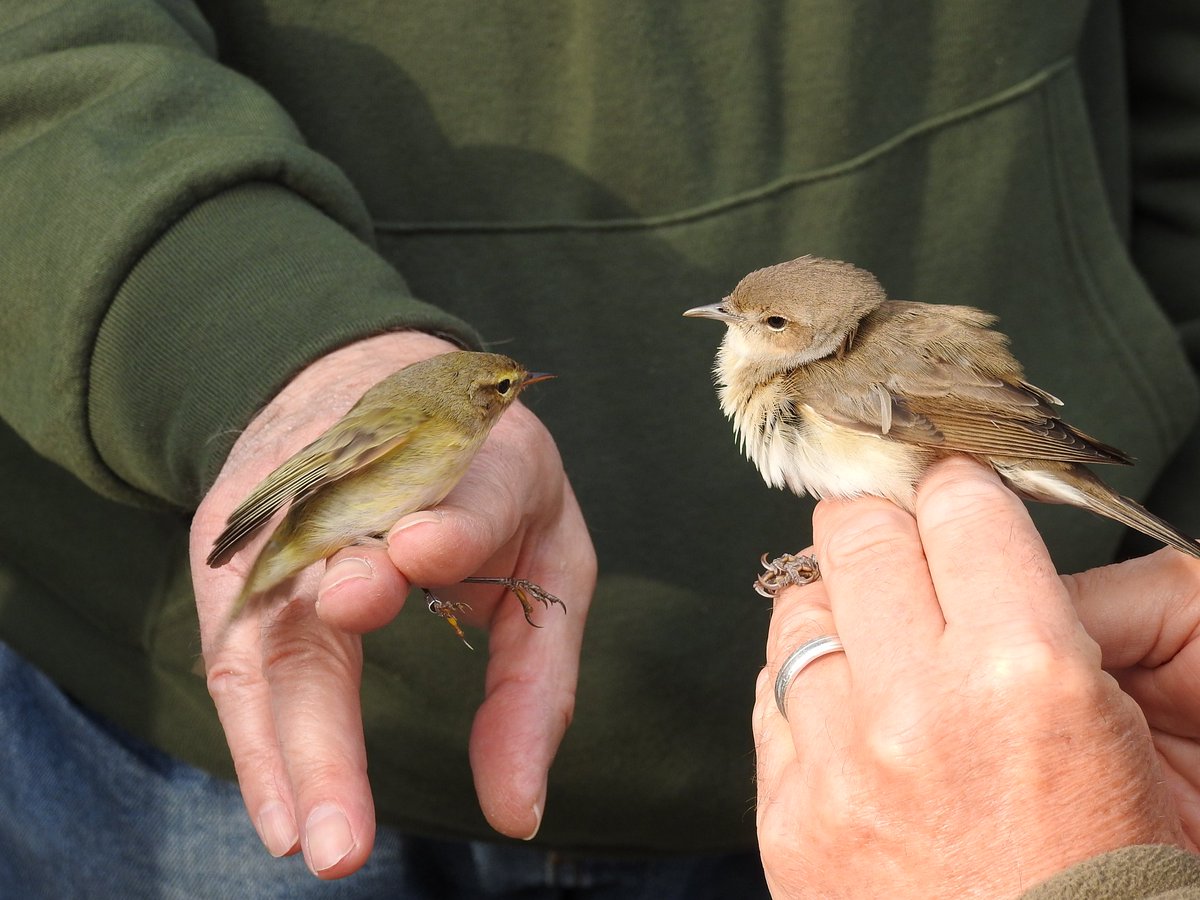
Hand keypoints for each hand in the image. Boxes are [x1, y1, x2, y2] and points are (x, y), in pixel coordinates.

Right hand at [189, 332, 594, 878]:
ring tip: (318, 839)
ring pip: (276, 631)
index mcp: (478, 460)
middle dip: (334, 704)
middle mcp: (369, 477)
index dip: (449, 524)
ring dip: (291, 743)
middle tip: (347, 822)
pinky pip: (239, 649)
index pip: (465, 494)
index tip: (422, 552)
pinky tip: (283, 815)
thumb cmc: (484, 490)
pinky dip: (258, 737)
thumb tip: (517, 814)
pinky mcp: (237, 537)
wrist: (367, 382)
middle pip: (341, 580)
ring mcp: (288, 506)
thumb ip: (536, 680)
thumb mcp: (546, 555)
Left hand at [754, 457, 1184, 899]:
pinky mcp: (788, 820)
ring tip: (882, 644)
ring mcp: (838, 769)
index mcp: (1029, 676)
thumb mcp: (1129, 738)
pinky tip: (850, 715)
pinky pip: (769, 695)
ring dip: (840, 608)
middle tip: (907, 545)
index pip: (958, 504)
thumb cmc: (1112, 885)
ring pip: (799, 609)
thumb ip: (1045, 622)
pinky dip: (805, 687)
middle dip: (885, 523)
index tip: (956, 497)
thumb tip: (968, 537)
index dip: (960, 489)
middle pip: (858, 533)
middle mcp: (918, 711)